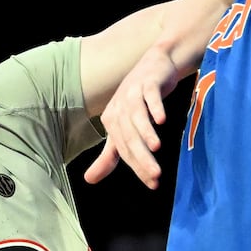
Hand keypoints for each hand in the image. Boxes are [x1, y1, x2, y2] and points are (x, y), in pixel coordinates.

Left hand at [83, 47, 184, 189]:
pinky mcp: (148, 83)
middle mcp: (119, 108)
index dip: (137, 167)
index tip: (153, 184)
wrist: (155, 66)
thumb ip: (109, 155)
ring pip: (138, 117)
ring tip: (156, 148)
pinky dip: (155, 107)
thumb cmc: (139, 100)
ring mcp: (133, 94)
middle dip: (142, 157)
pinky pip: (150, 96)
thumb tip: (88, 180)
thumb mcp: (123, 128)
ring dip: (147, 132)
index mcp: (112, 122)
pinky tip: (162, 120)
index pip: (123, 150)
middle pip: (130, 136)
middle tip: (156, 175)